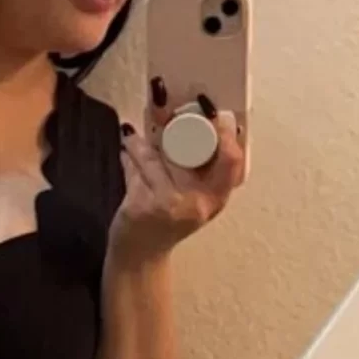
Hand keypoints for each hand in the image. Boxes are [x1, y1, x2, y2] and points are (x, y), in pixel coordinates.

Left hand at [111, 91, 245, 261]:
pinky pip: (135, 168)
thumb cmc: (169, 223)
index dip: (225, 133)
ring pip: (154, 156)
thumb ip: (203, 171)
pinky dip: (129, 156)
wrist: (140, 257)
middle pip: (187, 150)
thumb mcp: (196, 200)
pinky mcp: (141, 206)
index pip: (232, 160)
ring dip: (141, 141)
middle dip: (171, 122)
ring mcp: (168, 204)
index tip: (213, 112)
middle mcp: (196, 203)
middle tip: (161, 101)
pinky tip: (126, 148)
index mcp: (216, 199)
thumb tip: (200, 123)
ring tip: (134, 134)